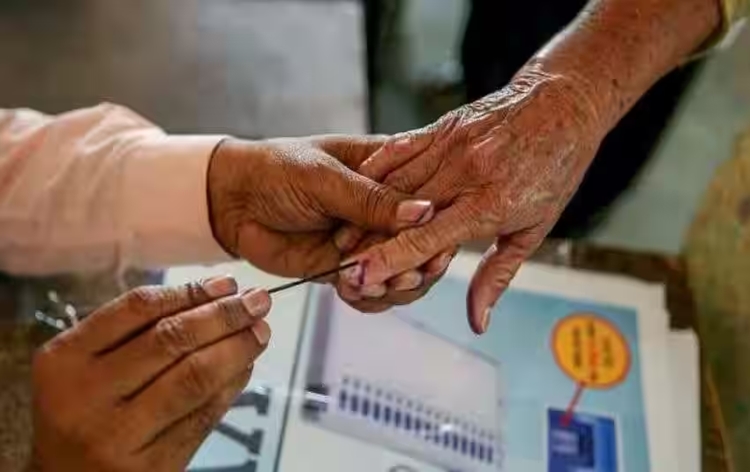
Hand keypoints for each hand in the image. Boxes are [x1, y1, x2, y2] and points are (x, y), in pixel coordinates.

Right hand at [30, 276, 270, 471]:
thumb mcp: (84, 366)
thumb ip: (134, 333)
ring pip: (194, 377)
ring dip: (236, 348)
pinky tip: (245, 367)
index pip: (138, 309)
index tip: (227, 284)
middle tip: (257, 302)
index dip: (191, 291)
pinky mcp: (152, 467)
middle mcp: (87, 396)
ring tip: (259, 332)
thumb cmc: (80, 411)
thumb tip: (216, 298)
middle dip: (224, 315)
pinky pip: (203, 416)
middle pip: (171, 339)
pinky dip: (231, 386)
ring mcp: (119, 435)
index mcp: (65, 359)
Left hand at [207, 136, 433, 278]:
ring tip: (372, 285)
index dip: (437, 226)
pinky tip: (352, 291)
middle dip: (417, 264)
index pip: (430, 199)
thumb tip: (423, 211)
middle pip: (423, 243)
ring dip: (393, 285)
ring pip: (401, 272)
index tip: (436, 247)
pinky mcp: (346, 267)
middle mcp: (384, 208)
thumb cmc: (274, 170)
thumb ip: (370, 199)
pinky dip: (367, 297)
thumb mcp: (323, 177)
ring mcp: (366, 240)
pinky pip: (370, 290)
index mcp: (389, 171)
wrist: (230, 201)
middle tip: (404, 276)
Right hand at [337, 65, 604, 331]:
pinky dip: (375, 170)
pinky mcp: (442, 126)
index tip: (360, 277)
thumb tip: (478, 321)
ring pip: (394, 183)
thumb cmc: (554, 169)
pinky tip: (356, 187)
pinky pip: (399, 149)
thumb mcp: (534, 229)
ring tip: (339, 235)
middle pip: (401, 214)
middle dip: (366, 242)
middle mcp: (465, 173)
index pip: (427, 239)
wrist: (564, 102)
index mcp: (489, 204)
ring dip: (363, 210)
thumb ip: (497, 276)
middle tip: (339, 265)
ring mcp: (450, 146)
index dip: (390, 261)